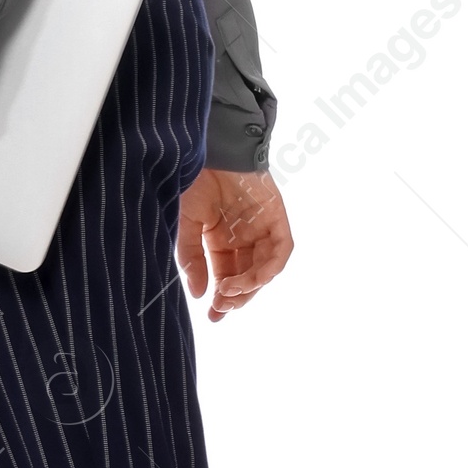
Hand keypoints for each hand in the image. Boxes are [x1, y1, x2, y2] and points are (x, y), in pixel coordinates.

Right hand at [177, 167, 292, 321]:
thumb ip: (193, 258)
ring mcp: (262, 229)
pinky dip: (271, 266)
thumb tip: (198, 293)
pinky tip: (254, 277)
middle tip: (221, 306)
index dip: (221, 299)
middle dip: (236, 296)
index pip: (225, 278)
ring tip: (231, 290)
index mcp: (221, 242)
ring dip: (251, 284)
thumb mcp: (186, 226)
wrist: (211, 150)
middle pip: (247, 278)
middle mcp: (244, 239)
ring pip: (264, 268)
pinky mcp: (277, 217)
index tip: (213, 317)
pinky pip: (281, 249)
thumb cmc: (194, 182)